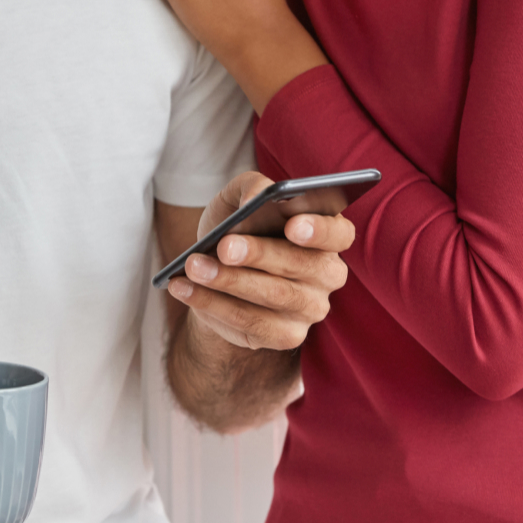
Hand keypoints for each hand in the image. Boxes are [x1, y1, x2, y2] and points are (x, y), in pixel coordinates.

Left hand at [170, 172, 353, 350]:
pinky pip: (250, 323)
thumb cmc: (238, 225)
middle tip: (224, 247)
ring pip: (272, 296)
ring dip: (228, 281)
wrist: (218, 269)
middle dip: (259, 255)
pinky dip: (212, 304)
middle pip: (300, 265)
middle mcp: (327, 273)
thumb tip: (256, 199)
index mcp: (328, 234)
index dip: (319, 230)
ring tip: (193, 266)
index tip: (292, 225)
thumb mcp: (239, 197)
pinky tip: (184, 289)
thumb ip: (252, 186)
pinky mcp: (286, 336)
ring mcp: (310, 309)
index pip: (338, 233)